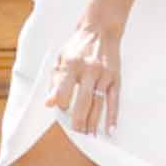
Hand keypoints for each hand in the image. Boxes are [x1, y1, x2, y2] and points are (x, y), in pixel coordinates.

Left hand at [45, 12, 120, 137]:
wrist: (101, 29)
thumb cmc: (78, 46)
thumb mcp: (61, 58)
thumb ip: (55, 81)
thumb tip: (49, 103)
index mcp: (72, 65)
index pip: (65, 92)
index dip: (62, 104)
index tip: (62, 111)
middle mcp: (89, 70)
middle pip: (83, 101)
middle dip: (79, 120)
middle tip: (77, 133)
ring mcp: (104, 75)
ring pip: (99, 104)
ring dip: (94, 122)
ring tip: (90, 136)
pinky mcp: (116, 78)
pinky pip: (114, 101)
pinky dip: (113, 116)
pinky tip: (110, 129)